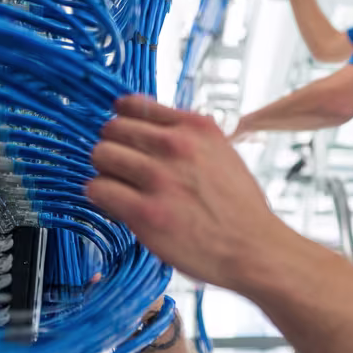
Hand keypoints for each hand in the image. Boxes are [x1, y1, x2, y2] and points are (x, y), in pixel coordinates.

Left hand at [87, 96, 294, 290]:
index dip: (123, 122)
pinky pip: (98, 189)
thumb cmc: (240, 208)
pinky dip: (101, 196)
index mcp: (196, 126)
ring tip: (119, 187)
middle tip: (121, 168)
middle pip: (112, 128)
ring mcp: (159, 177)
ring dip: (105, 171)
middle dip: (113, 147)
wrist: (254, 248)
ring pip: (101, 155)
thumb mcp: (223, 153)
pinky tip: (115, 205)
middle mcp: (176, 145)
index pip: (133, 105)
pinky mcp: (145, 211)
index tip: (124, 136)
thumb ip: (189, 137)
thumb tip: (152, 130)